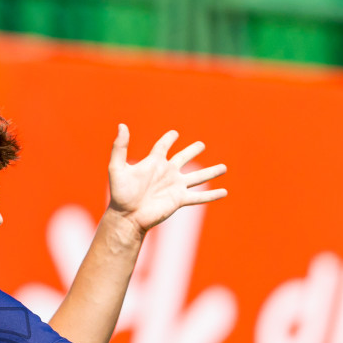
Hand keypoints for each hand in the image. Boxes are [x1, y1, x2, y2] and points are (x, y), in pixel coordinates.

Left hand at [106, 124, 226, 233]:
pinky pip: (199, 197)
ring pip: (197, 177)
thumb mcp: (117, 168)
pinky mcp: (179, 200)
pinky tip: (224, 192)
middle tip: (201, 145)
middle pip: (183, 158)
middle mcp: (167, 173)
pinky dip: (212, 195)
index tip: (174, 134)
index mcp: (154, 163)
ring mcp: (175, 186)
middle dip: (192, 151)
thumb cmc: (120, 194)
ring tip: (224, 167)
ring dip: (211, 172)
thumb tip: (122, 125)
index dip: (168, 139)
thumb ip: (120, 147)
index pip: (163, 146)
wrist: (128, 216)